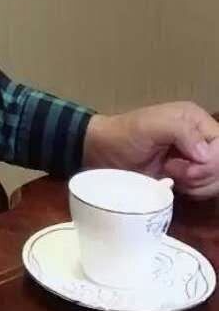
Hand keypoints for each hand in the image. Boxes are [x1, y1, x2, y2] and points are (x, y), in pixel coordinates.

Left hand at [83, 102, 218, 198]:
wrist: (103, 153)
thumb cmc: (124, 135)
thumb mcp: (151, 126)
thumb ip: (181, 132)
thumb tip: (205, 154)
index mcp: (195, 120)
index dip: (211, 162)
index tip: (187, 168)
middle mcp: (200, 137)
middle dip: (201, 175)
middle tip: (173, 171)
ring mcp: (195, 157)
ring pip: (216, 179)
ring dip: (197, 184)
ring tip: (170, 176)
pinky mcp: (188, 175)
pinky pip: (205, 189)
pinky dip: (193, 191)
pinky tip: (173, 184)